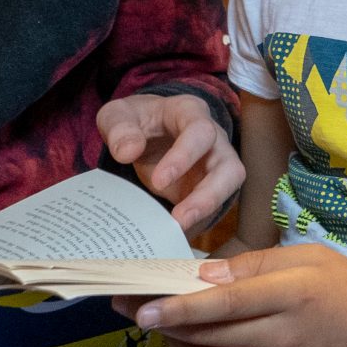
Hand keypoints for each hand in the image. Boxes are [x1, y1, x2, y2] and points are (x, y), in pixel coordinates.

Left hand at [97, 93, 244, 230]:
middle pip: (229, 165)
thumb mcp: (117, 116)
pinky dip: (197, 221)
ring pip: (229, 187)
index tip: (159, 181)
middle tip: (180, 218)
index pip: (200, 131)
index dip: (185, 156)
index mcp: (190, 113)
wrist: (143, 131)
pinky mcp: (209, 187)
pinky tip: (173, 233)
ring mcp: (215, 164)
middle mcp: (212, 138)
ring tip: (179, 228)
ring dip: (208, 210)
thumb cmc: (135, 121)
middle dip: (208, 194)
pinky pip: (212, 206)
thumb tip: (128, 151)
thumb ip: (118, 128)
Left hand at [129, 244, 346, 346]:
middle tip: (147, 310)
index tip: (141, 307)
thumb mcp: (314, 259)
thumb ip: (257, 264)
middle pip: (208, 336)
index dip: (176, 307)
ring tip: (174, 331)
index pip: (222, 303)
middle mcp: (284, 338)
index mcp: (293, 294)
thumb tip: (203, 275)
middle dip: (168, 325)